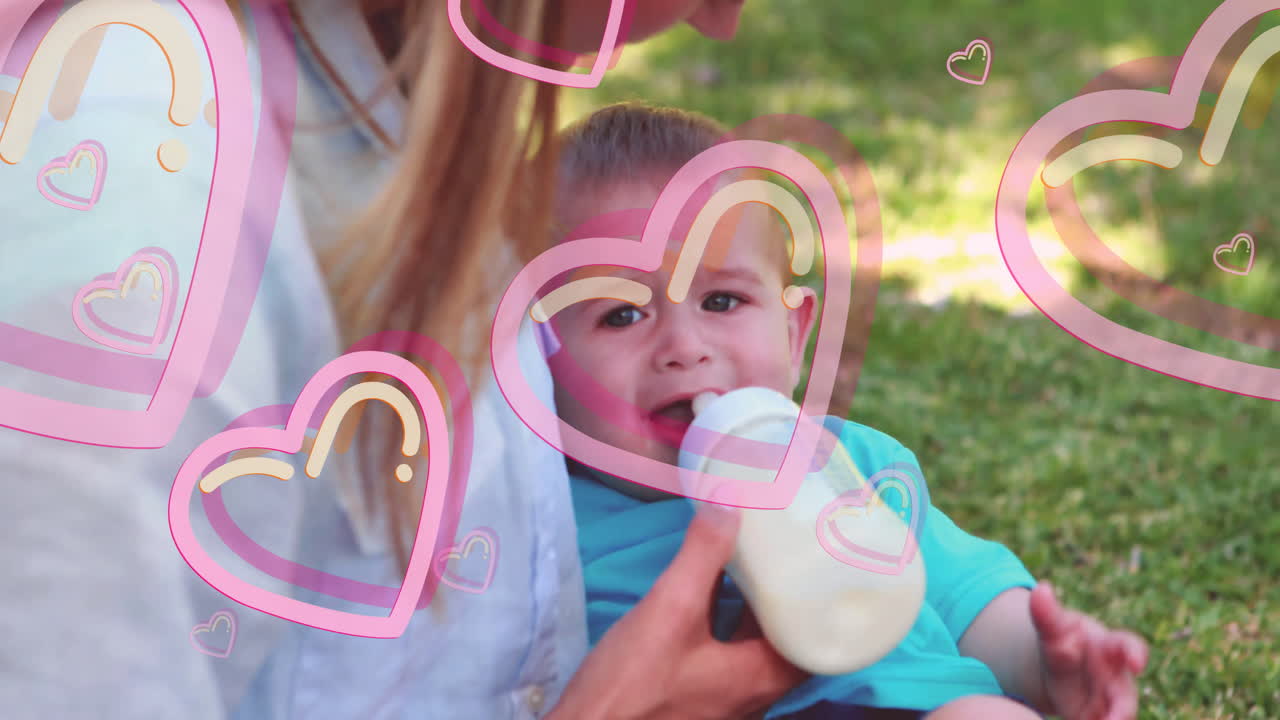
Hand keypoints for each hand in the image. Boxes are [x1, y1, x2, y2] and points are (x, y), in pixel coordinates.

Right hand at [548, 505, 807, 719]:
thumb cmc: (634, 683)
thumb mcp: (670, 609)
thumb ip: (702, 556)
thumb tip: (731, 503)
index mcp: (762, 679)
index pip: (816, 640)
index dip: (823, 602)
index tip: (821, 564)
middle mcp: (753, 694)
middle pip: (785, 639)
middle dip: (785, 596)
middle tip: (788, 552)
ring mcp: (723, 699)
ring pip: (753, 647)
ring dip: (754, 608)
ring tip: (753, 561)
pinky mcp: (694, 697)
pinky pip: (725, 654)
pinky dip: (725, 622)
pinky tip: (708, 593)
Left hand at [1030, 582, 1147, 719]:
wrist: (1059, 664)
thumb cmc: (1063, 639)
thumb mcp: (1052, 628)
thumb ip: (1046, 612)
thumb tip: (1040, 588)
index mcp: (1108, 647)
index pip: (1129, 646)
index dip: (1135, 653)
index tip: (1136, 662)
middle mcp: (1115, 676)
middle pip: (1125, 694)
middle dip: (1123, 707)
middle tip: (1119, 718)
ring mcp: (1108, 700)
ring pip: (1118, 714)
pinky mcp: (1097, 716)